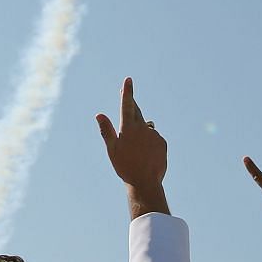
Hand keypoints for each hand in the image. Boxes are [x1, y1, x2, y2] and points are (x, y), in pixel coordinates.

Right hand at [96, 78, 167, 206]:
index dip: (127, 92)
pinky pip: (154, 137)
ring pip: (146, 127)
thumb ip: (107, 130)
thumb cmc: (124, 166)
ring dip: (141, 131)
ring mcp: (154, 135)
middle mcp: (142, 128)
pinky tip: (146, 154)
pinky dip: (149, 141)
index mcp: (128, 128)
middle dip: (132, 104)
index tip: (128, 80)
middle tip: (128, 98)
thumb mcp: (112, 149)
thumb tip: (99, 114)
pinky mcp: (162, 142)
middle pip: (137, 111)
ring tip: (136, 149)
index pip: (127, 105)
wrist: (145, 182)